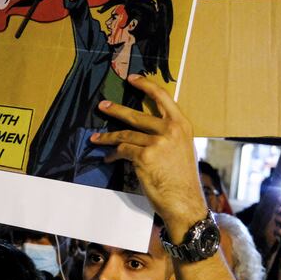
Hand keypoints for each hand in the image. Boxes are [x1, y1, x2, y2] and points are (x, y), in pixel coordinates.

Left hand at [90, 75, 206, 241]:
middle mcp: (170, 130)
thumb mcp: (181, 149)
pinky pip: (122, 151)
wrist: (184, 201)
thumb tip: (145, 130)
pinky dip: (113, 154)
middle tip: (102, 106)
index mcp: (181, 125)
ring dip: (107, 137)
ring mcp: (157, 142)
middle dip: (116, 110)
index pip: (163, 97)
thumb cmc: (182, 179)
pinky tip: (109, 158)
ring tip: (96, 138)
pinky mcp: (144, 156)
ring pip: (125, 135)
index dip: (145, 85)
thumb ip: (167, 135)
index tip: (132, 78)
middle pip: (137, 114)